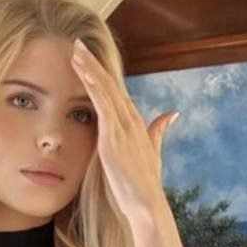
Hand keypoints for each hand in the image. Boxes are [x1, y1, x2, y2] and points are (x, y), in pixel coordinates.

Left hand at [70, 37, 177, 223]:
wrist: (146, 203)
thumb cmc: (145, 184)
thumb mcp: (152, 153)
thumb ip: (158, 131)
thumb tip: (171, 113)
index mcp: (136, 124)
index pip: (117, 92)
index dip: (103, 74)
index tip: (89, 59)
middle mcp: (130, 121)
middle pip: (110, 85)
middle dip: (94, 64)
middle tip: (77, 44)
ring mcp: (122, 127)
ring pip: (104, 90)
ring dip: (89, 69)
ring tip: (75, 51)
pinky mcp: (113, 136)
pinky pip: (101, 104)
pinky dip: (92, 86)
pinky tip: (83, 72)